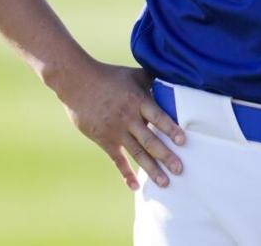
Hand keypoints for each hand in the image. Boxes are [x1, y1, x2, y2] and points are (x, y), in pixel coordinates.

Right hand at [55, 61, 185, 190]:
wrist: (77, 82)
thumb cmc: (108, 76)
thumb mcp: (132, 74)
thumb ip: (152, 79)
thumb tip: (172, 75)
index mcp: (137, 100)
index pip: (157, 117)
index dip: (170, 128)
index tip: (183, 141)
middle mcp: (128, 117)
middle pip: (149, 140)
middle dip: (165, 155)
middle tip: (180, 169)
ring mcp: (115, 129)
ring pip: (137, 152)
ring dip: (151, 169)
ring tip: (165, 183)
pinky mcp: (103, 138)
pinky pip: (117, 159)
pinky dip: (125, 173)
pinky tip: (134, 186)